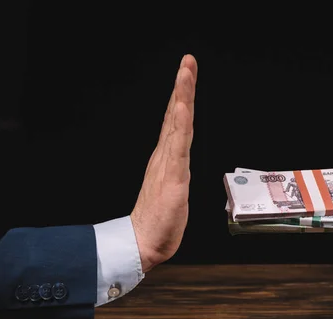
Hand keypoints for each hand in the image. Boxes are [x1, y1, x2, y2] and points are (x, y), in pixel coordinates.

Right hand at [130, 54, 197, 271]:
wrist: (144, 242)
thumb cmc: (158, 220)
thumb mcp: (172, 191)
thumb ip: (174, 175)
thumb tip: (178, 168)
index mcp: (167, 158)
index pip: (176, 122)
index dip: (181, 98)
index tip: (186, 75)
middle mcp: (166, 155)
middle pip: (176, 115)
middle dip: (183, 87)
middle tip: (188, 61)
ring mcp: (169, 164)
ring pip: (177, 124)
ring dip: (182, 96)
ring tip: (185, 72)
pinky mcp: (173, 176)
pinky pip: (178, 145)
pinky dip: (179, 123)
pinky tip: (181, 106)